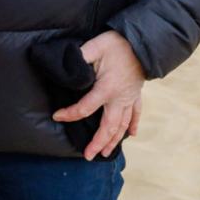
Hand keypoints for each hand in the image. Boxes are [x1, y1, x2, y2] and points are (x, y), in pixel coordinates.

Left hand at [52, 30, 144, 159]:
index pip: (86, 108)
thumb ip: (79, 58)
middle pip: (108, 127)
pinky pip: (136, 114)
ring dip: (114, 140)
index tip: (57, 116)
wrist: (142, 43)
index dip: (70, 114)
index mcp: (106, 88)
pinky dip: (133, 125)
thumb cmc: (115, 45)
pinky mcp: (136, 95)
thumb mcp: (94, 48)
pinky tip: (131, 135)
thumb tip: (65, 66)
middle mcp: (119, 98)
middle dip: (97, 142)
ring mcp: (129, 98)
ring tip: (105, 153)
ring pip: (122, 125)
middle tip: (88, 156)